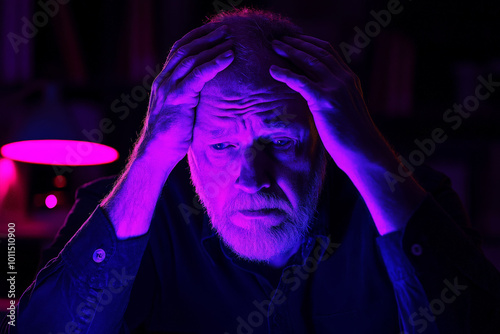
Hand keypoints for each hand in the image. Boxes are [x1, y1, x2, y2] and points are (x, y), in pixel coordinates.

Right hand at [136, 23, 233, 167]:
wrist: (157, 152)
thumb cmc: (172, 135)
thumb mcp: (180, 109)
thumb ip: (188, 96)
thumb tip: (206, 91)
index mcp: (164, 80)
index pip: (178, 50)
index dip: (196, 38)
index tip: (214, 31)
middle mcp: (164, 80)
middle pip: (185, 49)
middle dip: (206, 37)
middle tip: (226, 30)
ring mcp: (169, 88)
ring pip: (192, 58)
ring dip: (213, 47)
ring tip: (230, 40)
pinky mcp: (178, 98)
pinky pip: (198, 75)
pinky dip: (214, 64)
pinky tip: (228, 58)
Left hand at [269, 34, 383, 171]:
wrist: (364, 152)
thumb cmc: (352, 138)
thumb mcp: (345, 111)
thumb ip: (334, 99)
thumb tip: (316, 100)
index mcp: (350, 79)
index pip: (329, 52)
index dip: (309, 43)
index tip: (294, 40)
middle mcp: (344, 79)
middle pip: (317, 52)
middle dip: (296, 43)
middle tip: (279, 39)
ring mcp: (336, 88)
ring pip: (309, 61)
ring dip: (289, 51)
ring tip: (274, 46)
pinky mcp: (326, 100)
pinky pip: (301, 81)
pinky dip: (285, 74)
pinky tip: (273, 70)